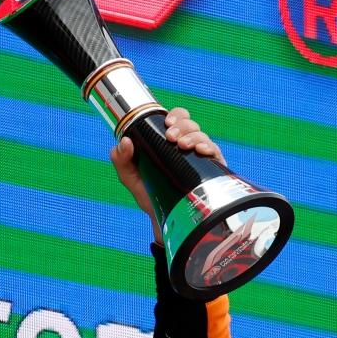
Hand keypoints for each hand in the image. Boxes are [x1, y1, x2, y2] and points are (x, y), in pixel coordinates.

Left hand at [109, 107, 225, 242]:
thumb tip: (124, 141)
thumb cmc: (149, 196)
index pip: (177, 120)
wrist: (163, 221)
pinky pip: (215, 153)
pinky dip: (209, 147)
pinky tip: (201, 150)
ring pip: (202, 136)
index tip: (167, 124)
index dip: (175, 116)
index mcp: (169, 144)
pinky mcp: (211, 171)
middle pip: (191, 125)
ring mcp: (199, 158)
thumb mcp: (130, 179)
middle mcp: (186, 148)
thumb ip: (121, 161)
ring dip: (193, 136)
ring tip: (183, 146)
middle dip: (182, 126)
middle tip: (171, 137)